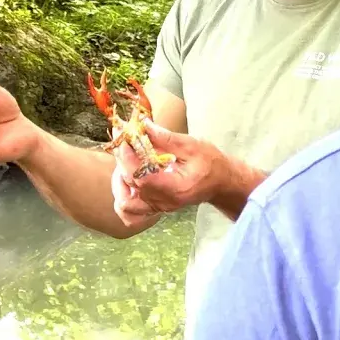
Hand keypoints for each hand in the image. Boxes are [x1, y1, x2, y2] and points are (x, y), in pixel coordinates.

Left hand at [113, 122, 258, 220]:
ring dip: (119, 183)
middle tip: (123, 143)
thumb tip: (143, 125)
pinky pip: (131, 214)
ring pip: (126, 205)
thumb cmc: (210, 163)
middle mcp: (165, 202)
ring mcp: (159, 208)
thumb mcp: (192, 145)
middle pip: (132, 187)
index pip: (142, 178)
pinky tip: (127, 182)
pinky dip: (124, 199)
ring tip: (125, 163)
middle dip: (122, 162)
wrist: (220, 183)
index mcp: (176, 188)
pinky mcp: (155, 208)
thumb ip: (165, 137)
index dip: (129, 159)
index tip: (126, 140)